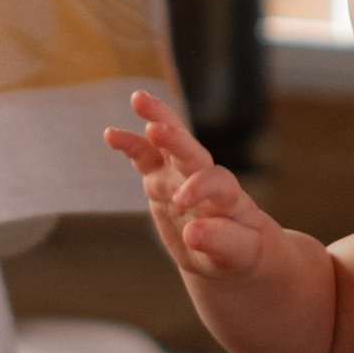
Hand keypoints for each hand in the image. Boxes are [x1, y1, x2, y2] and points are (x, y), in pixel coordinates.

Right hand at [106, 92, 274, 286]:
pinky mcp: (161, 180)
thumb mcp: (241, 254)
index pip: (215, 182)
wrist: (231, 251)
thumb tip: (192, 233)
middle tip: (157, 128)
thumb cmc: (243, 252)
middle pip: (191, 151)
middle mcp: (204, 177)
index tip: (181, 202)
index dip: (198, 187)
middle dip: (175, 138)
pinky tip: (110, 134)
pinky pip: (145, 158)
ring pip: (168, 143)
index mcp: (228, 196)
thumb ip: (222, 242)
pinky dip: (130, 144)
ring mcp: (180, 175)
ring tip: (138, 99)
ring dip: (156, 118)